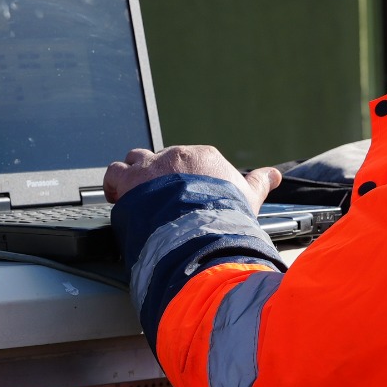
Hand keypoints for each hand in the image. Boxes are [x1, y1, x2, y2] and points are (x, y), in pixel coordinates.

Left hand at [103, 146, 281, 210]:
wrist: (201, 230)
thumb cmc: (226, 217)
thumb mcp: (249, 197)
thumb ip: (259, 183)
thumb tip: (273, 174)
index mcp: (203, 157)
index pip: (189, 160)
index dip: (185, 179)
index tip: (185, 195)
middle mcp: (175, 155)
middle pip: (162, 160)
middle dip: (160, 179)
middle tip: (161, 202)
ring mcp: (151, 167)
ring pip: (135, 160)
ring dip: (134, 176)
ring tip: (135, 195)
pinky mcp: (129, 181)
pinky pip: (113, 173)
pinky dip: (113, 185)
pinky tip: (116, 197)